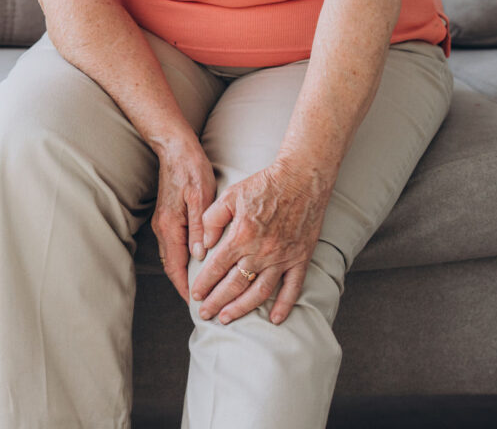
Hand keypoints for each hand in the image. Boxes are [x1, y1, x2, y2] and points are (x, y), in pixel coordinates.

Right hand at [151, 139, 217, 303]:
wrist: (176, 148)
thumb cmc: (191, 169)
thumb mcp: (200, 197)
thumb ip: (200, 228)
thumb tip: (199, 256)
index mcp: (170, 226)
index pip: (175, 267)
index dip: (185, 287)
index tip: (197, 304)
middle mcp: (163, 227)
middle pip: (172, 265)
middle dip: (184, 284)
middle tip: (202, 301)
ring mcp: (164, 222)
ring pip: (172, 255)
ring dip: (183, 271)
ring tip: (201, 285)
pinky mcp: (168, 215)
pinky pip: (174, 244)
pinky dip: (183, 257)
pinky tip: (197, 259)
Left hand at [190, 161, 333, 325]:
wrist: (301, 177)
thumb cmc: (265, 184)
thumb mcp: (231, 195)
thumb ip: (213, 219)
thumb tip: (203, 245)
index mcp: (241, 236)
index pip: (217, 268)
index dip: (204, 284)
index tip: (196, 295)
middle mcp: (260, 252)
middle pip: (233, 285)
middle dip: (216, 302)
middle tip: (205, 314)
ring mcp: (282, 258)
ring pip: (258, 293)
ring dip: (241, 308)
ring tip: (227, 317)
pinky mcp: (300, 258)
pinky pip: (292, 289)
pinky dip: (284, 306)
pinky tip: (274, 319)